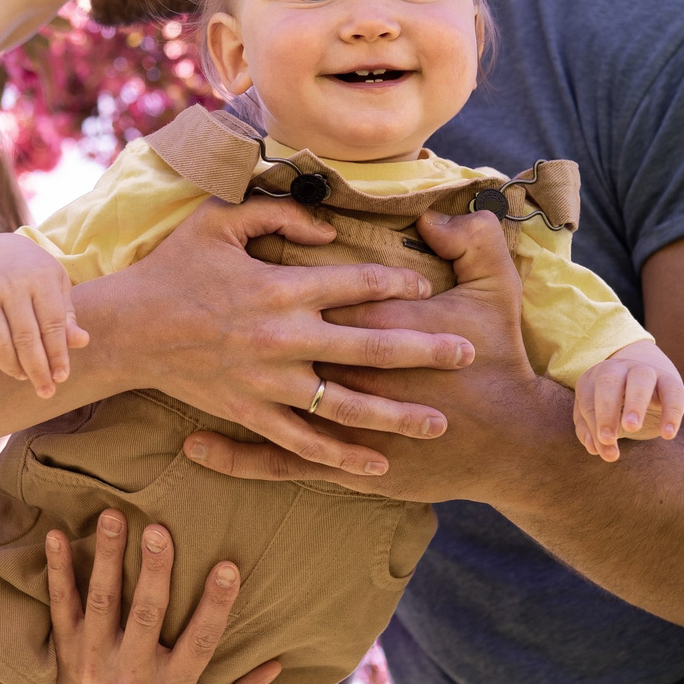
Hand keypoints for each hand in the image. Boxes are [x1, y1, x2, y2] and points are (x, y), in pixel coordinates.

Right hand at [0, 232, 88, 397]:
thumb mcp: (56, 287)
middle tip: (46, 390)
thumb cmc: (33, 275)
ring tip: (23, 376)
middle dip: (37, 369)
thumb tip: (82, 342)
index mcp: (40, 278)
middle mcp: (10, 283)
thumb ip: (66, 316)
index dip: (57, 355)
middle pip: (25, 337)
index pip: (52, 325)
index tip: (61, 377)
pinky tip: (1, 362)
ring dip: (11, 366)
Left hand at [6, 508, 282, 683]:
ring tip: (115, 517)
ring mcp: (93, 657)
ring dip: (107, 559)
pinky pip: (60, 603)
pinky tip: (56, 535)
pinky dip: (58, 570)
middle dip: (154, 572)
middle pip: (145, 616)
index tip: (228, 566)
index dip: (214, 607)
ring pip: (102, 602)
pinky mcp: (65, 642)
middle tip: (160, 531)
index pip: (199, 643)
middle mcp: (130, 673)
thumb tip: (276, 667)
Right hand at [74, 196, 475, 477]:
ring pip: (347, 405)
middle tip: (466, 352)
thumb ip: (277, 215)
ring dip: (398, 415)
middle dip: (426, 350)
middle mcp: (284, 337)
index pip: (358, 283)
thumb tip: (327, 226)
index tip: (429, 288)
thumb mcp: (220, 220)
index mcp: (281, 286)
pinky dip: (342, 458)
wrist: (129, 330)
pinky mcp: (251, 414)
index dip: (400, 284)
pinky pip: (303, 444)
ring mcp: (269, 382)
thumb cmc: (175, 269)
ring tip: (440, 421)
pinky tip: (378, 464)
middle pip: (371, 346)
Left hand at [180, 207, 563, 504]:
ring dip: (217, 386)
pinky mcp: (341, 466)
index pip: (316, 291)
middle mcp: (342, 373)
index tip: (247, 261)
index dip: (284, 274)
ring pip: (261, 401)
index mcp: (371, 324)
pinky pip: (274, 460)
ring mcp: (338, 423)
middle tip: (196, 308)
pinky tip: (195, 446)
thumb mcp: (497, 289)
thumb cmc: (503, 365)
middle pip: (275, 341)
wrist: (513, 444)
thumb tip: (431, 217)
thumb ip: (470, 240)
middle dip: (236, 324)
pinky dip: (233, 457)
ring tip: (170, 372)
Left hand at [574, 341, 683, 462]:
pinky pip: (673, 392)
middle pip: (609, 381)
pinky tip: (667, 435)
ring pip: (641, 378)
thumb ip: (591, 432)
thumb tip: (594, 448)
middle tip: (607, 437)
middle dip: (606, 409)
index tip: (603, 445)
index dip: (593, 423)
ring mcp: (645, 371)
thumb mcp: (599, 417)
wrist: (649, 382)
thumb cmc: (616, 405)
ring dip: (635, 403)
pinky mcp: (670, 381)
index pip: (589, 399)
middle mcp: (618, 369)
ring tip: (632, 428)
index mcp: (595, 378)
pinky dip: (672, 413)